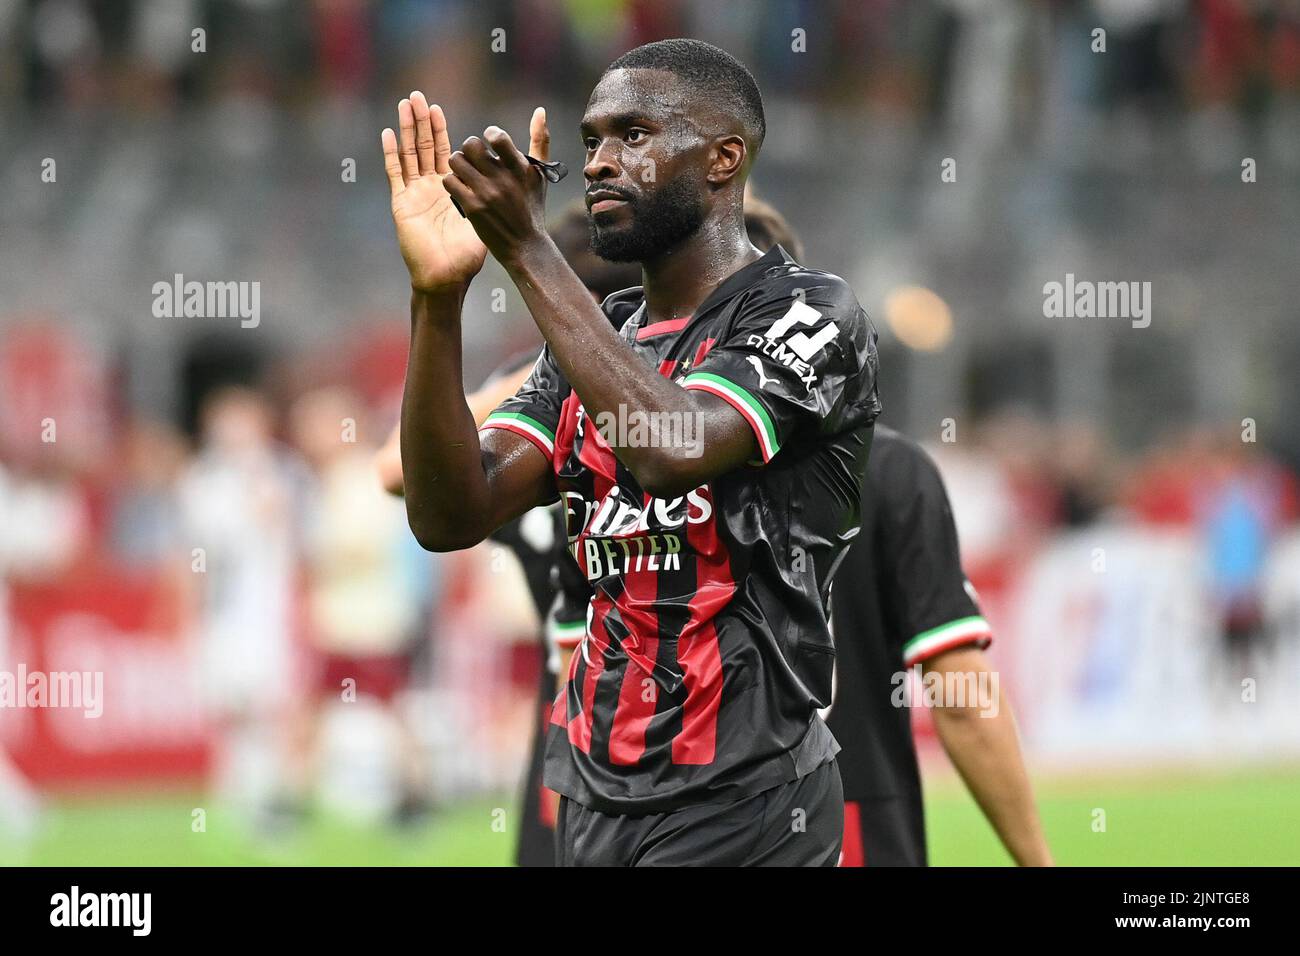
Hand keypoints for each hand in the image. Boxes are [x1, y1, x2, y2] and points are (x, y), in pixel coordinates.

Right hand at [382, 92, 485, 293]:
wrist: (447, 276)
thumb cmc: (467, 256)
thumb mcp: (484, 219)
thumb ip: (491, 198)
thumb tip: (509, 183)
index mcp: (450, 190)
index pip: (443, 153)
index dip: (439, 131)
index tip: (438, 109)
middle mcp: (429, 188)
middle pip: (423, 147)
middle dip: (421, 121)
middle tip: (418, 95)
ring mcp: (414, 194)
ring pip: (409, 154)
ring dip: (406, 129)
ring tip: (404, 105)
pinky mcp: (402, 203)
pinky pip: (396, 173)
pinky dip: (391, 153)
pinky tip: (389, 133)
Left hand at [443, 108, 552, 268]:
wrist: (525, 246)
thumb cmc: (532, 207)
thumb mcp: (540, 175)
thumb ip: (539, 141)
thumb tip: (540, 111)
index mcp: (521, 168)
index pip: (497, 137)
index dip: (489, 136)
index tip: (490, 145)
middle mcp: (504, 179)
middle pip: (470, 145)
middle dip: (469, 149)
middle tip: (473, 160)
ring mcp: (487, 194)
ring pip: (456, 161)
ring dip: (457, 165)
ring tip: (465, 174)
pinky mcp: (472, 208)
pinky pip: (450, 181)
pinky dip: (452, 183)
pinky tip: (461, 189)